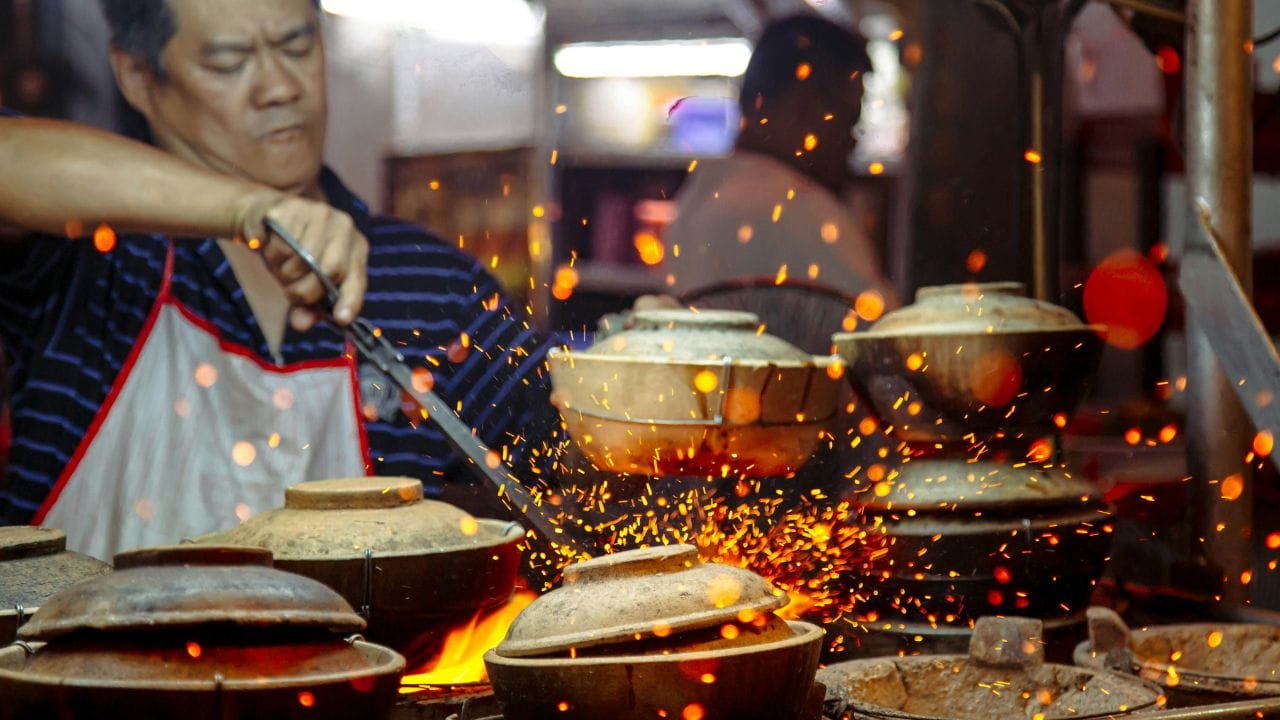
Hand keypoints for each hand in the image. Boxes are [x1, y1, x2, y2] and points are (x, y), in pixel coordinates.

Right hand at [233, 191, 368, 330]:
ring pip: (302, 259)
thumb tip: (301, 324)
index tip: (341, 319)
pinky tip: (269, 246)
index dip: (350, 301)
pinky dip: (270, 254)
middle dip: (304, 290)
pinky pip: (281, 245)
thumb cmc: (293, 255)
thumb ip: (307, 306)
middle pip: (329, 270)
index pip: (356, 278)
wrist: (266, 220)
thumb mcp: (305, 282)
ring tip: (279, 264)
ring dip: (283, 272)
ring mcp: (320, 213)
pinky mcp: (292, 207)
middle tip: (289, 288)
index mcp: (356, 246)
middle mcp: (344, 226)